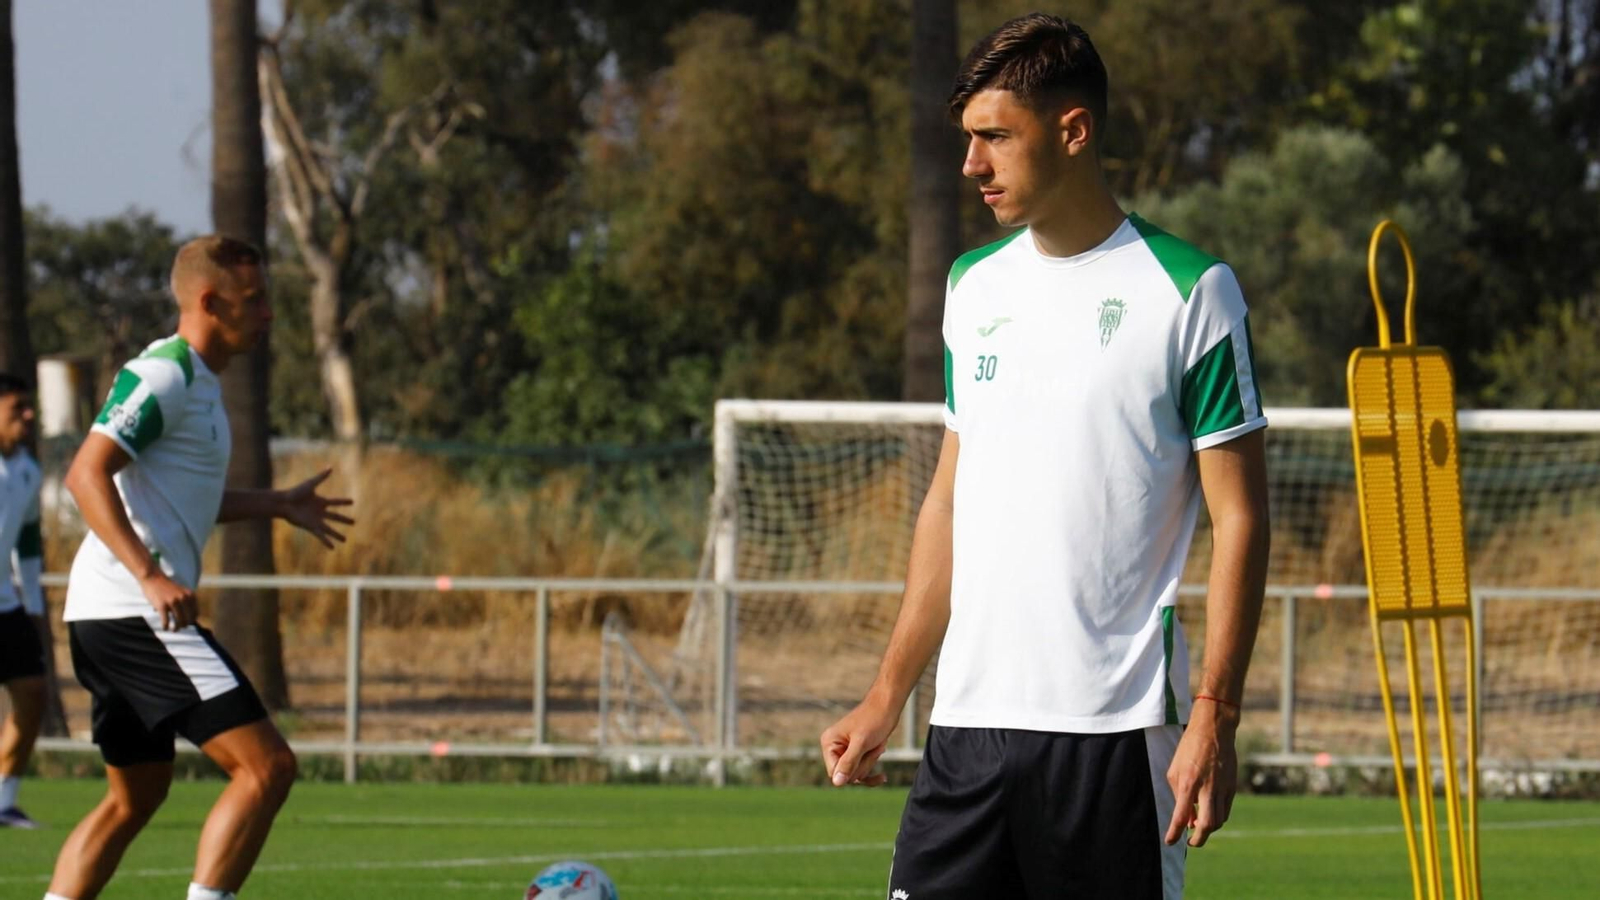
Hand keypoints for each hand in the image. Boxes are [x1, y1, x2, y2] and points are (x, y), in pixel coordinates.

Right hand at [141, 573, 198, 631]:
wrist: (153, 578)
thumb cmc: (167, 588)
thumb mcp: (182, 592)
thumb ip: (187, 602)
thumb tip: (192, 620)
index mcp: (190, 595)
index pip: (195, 613)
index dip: (191, 620)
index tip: (187, 623)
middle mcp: (183, 598)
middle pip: (188, 619)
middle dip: (184, 625)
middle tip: (179, 628)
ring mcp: (173, 602)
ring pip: (179, 622)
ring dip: (176, 628)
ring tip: (173, 630)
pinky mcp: (162, 606)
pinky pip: (166, 621)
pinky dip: (166, 627)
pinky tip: (165, 628)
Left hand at [281, 469, 353, 548]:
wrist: (284, 503)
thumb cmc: (295, 492)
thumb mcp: (310, 484)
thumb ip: (321, 477)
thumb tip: (331, 467)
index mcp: (320, 502)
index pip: (335, 502)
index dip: (344, 502)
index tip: (352, 502)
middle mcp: (319, 512)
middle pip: (335, 517)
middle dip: (344, 520)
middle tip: (354, 522)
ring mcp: (316, 520)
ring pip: (330, 529)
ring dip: (337, 535)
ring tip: (345, 540)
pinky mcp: (311, 527)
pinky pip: (321, 535)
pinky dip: (326, 542)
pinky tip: (333, 548)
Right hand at [820, 695, 897, 786]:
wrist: (888, 706)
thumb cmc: (874, 720)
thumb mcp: (861, 743)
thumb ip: (848, 763)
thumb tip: (836, 783)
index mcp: (829, 743)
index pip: (834, 772)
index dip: (851, 771)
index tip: (864, 755)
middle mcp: (834, 748)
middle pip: (846, 775)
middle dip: (864, 764)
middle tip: (873, 746)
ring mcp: (845, 752)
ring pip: (856, 774)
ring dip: (870, 762)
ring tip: (878, 745)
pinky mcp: (857, 754)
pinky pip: (861, 772)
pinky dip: (872, 772)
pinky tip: (883, 776)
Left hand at [1165, 701, 1240, 846]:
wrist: (1214, 731)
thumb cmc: (1189, 750)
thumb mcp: (1175, 771)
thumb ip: (1179, 796)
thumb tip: (1189, 821)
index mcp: (1188, 784)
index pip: (1181, 817)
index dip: (1175, 833)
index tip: (1170, 842)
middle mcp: (1207, 789)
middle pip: (1207, 826)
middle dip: (1199, 840)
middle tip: (1191, 842)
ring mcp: (1222, 789)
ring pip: (1219, 821)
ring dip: (1208, 829)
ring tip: (1197, 825)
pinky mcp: (1232, 788)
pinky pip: (1225, 811)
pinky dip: (1217, 818)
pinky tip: (1208, 814)